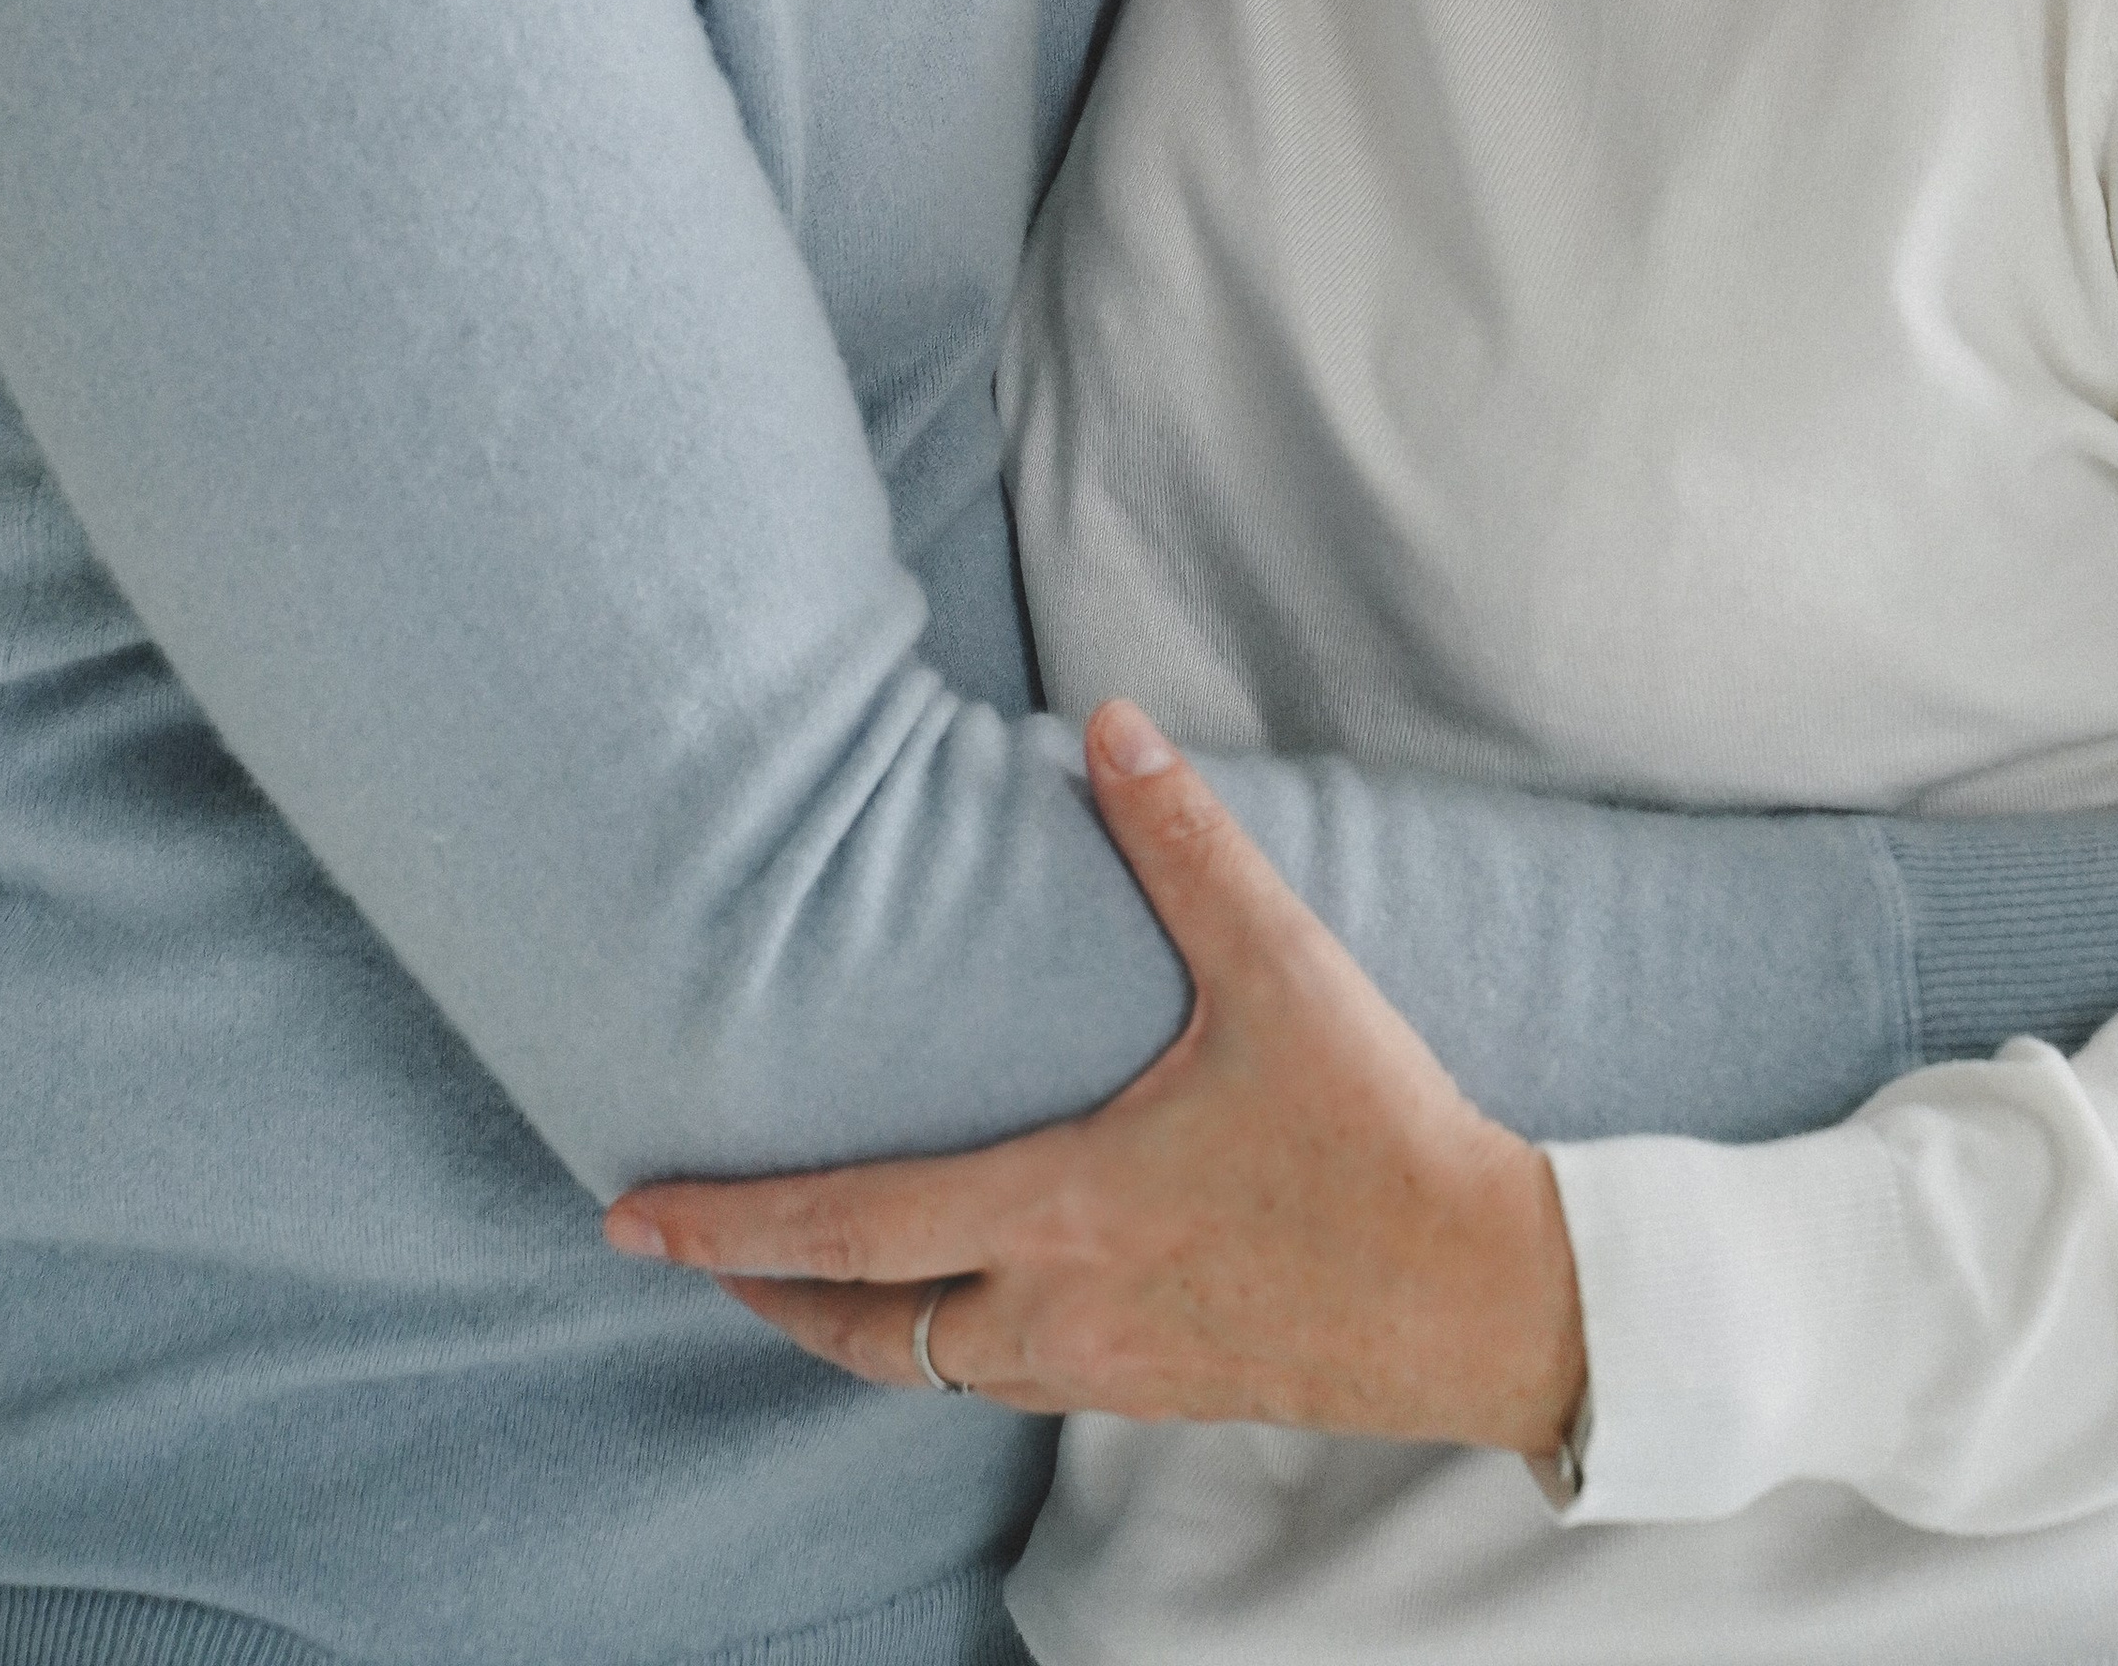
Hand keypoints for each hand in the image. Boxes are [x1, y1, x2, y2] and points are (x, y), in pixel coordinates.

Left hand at [605, 701, 1587, 1460]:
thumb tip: (1109, 725)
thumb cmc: (1379, 1139)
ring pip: (926, 1365)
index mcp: (1064, 1212)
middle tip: (676, 1249)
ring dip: (847, 1319)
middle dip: (754, 1287)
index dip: (726, 1224)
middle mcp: (1058, 1314)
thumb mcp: (1285, 972)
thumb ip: (1186, 844)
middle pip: (857, 1330)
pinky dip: (939, 1336)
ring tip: (799, 1264)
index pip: (851, 1229)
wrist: (1488, 1300)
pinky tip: (959, 1289)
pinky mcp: (1155, 1391)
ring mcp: (1105, 1370)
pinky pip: (1000, 1374)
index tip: (629, 1217)